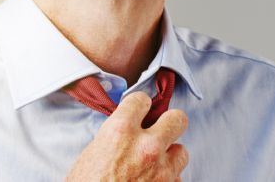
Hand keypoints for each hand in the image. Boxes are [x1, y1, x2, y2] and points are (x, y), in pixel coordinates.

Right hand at [65, 91, 188, 181]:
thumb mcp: (92, 153)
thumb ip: (116, 135)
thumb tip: (130, 128)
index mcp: (120, 131)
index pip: (142, 99)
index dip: (140, 106)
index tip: (140, 111)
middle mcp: (146, 146)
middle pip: (177, 118)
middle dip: (169, 123)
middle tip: (161, 130)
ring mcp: (161, 170)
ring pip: (182, 151)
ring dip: (170, 156)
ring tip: (155, 164)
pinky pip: (178, 178)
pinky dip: (169, 179)